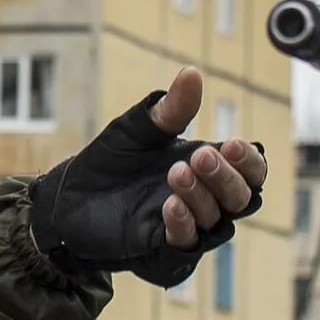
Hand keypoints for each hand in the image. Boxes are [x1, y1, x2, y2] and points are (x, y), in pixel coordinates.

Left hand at [31, 66, 266, 286]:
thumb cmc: (111, 161)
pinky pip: (186, 242)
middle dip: (226, 176)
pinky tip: (170, 206)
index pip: (250, 171)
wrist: (69, 197)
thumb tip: (192, 73)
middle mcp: (203, 197)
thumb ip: (169, 110)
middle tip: (201, 155)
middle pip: (241, 196)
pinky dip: (183, 224)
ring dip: (201, 196)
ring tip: (176, 172)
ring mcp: (186, 223)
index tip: (234, 145)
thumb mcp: (138, 130)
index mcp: (207, 166)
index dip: (250, 162)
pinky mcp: (162, 246)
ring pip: (217, 220)